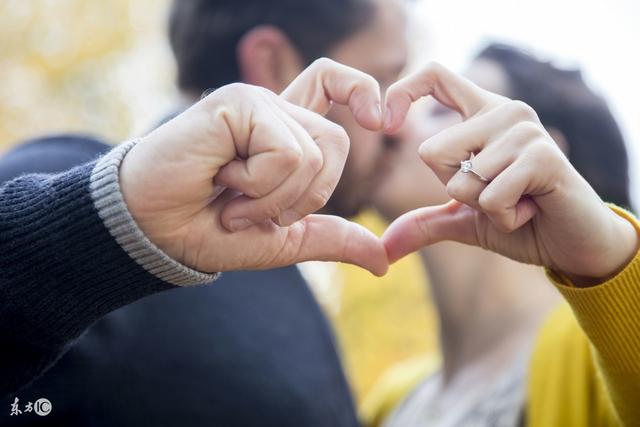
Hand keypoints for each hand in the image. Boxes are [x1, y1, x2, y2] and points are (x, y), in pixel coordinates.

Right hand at [119, 58, 388, 275]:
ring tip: (231, 199)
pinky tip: (221, 181)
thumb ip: (332, 240)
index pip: (335, 84)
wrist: (157, 233)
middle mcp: (274, 111)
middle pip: (337, 141)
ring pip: (312, 154)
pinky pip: (285, 153)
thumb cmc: (211, 231)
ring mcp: (255, 103)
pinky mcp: (238, 104)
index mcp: (286, 133)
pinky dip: (258, 186)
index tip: (381, 121)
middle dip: (306, 197)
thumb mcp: (284, 241)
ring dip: (273, 198)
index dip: (363, 92)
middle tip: (255, 209)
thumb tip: (384, 261)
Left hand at [381, 62, 637, 283]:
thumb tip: (385, 247)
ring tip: (519, 201)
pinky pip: (491, 196)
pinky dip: (504, 217)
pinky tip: (532, 209)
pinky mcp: (543, 156)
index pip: (435, 76)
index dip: (403, 92)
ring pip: (461, 180)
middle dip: (456, 190)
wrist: (571, 246)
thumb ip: (425, 223)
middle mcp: (504, 112)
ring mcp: (525, 131)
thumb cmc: (520, 223)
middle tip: (497, 194)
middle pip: (432, 151)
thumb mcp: (464, 220)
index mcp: (482, 115)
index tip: (386, 125)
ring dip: (484, 208)